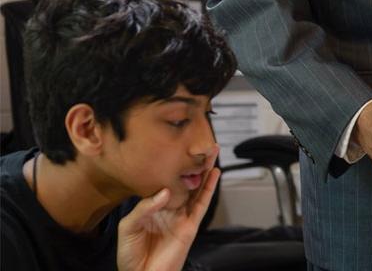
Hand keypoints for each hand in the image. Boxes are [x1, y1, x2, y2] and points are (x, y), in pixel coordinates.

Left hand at [116, 147, 219, 270]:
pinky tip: (214, 173)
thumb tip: (165, 192)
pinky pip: (202, 203)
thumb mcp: (128, 227)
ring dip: (205, 170)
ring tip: (212, 151)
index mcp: (153, 208)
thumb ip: (144, 207)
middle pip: (185, 181)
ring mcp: (181, 216)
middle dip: (194, 163)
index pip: (165, 182)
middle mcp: (169, 209)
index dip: (171, 167)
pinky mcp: (190, 226)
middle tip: (201, 143)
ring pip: (197, 188)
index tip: (174, 149)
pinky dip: (209, 188)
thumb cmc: (130, 256)